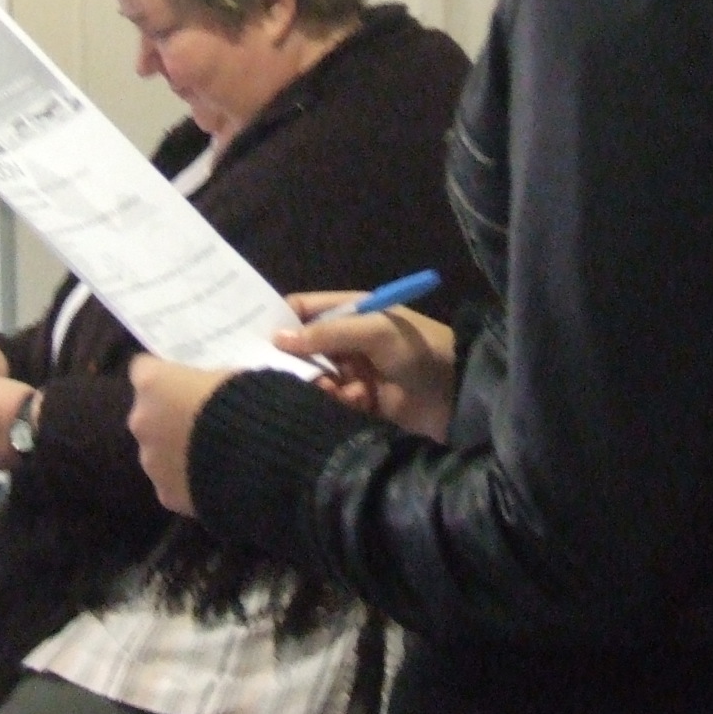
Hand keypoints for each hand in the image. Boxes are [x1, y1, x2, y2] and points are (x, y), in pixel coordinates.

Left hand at [128, 356, 235, 514]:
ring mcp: (150, 460)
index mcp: (153, 382)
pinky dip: (188, 479)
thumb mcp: (230, 374)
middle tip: (201, 420)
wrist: (257, 458)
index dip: (165, 375)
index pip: (144, 369)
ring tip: (211, 454)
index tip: (183, 381)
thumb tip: (209, 384)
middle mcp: (142, 420)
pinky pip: (173, 482)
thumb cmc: (245, 402)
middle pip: (147, 413)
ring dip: (176, 449)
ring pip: (157, 450)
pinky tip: (214, 479)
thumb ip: (206, 379)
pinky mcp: (165, 492)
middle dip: (168, 416)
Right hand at [276, 295, 457, 439]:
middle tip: (281, 376)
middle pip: (302, 348)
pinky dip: (338, 404)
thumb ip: (327, 332)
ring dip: (319, 386)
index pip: (301, 310)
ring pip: (313, 378)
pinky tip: (358, 403)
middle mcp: (346, 340)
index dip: (277, 321)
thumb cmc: (419, 351)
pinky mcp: (359, 403)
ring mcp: (352, 372)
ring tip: (339, 390)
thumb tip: (276, 338)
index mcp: (351, 311)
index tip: (251, 340)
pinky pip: (331, 402)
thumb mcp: (375, 331)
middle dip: (293, 361)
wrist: (461, 396)